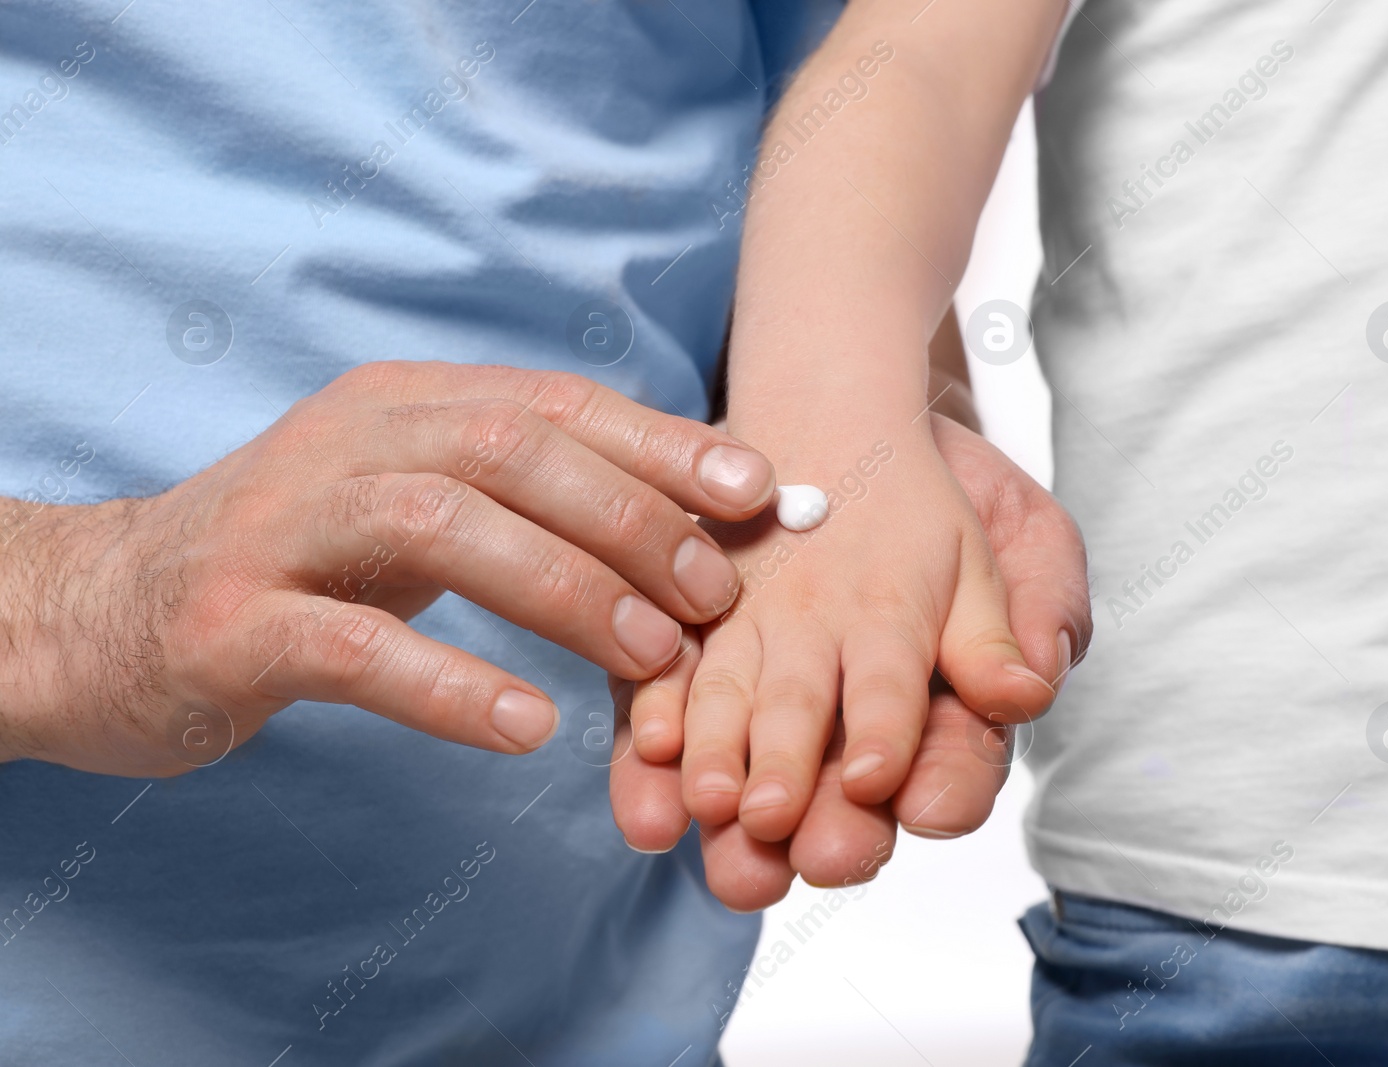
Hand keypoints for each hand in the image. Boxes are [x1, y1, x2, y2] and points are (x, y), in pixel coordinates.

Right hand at [0, 361, 774, 776]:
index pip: (551, 404)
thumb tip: (695, 520)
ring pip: (444, 527)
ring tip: (650, 656)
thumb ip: (529, 499)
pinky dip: (452, 684)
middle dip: (631, 517)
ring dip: (566, 590)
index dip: (663, 444)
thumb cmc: (304, 561)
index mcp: (400, 405)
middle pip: (509, 449)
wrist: (109, 612)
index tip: (761, 493)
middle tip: (714, 595)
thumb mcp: (415, 502)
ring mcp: (283, 528)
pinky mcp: (234, 625)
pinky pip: (356, 649)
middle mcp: (344, 443)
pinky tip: (528, 727)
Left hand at [609, 416, 1089, 908]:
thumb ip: (1041, 614)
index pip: (953, 766)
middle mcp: (850, 727)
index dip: (941, 785)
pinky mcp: (702, 654)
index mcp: (944, 713)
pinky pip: (681, 694)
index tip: (913, 797)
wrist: (850, 430)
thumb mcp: (1020, 539)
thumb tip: (1024, 691)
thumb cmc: (944, 503)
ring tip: (716, 808)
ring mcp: (771, 692)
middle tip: (808, 847)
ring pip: (753, 748)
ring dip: (733, 785)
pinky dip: (663, 722)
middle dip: (824, 818)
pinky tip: (653, 742)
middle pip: (840, 785)